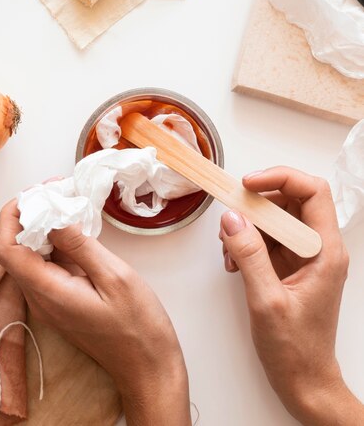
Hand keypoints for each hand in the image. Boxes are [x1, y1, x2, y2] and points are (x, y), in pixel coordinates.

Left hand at [0, 200, 190, 425]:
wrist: (147, 367)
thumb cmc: (138, 327)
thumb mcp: (115, 277)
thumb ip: (79, 246)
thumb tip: (53, 217)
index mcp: (48, 291)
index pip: (6, 248)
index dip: (11, 216)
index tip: (35, 194)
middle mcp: (39, 297)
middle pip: (13, 249)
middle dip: (26, 215)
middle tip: (55, 192)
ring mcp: (48, 300)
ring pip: (28, 255)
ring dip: (40, 227)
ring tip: (65, 203)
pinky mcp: (59, 300)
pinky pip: (45, 265)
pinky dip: (54, 242)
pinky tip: (75, 228)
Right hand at [220, 167, 362, 424]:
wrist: (303, 378)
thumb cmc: (294, 348)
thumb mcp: (266, 299)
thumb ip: (249, 255)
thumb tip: (232, 219)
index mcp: (325, 252)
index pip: (312, 192)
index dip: (280, 178)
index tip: (247, 184)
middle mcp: (319, 249)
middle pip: (291, 201)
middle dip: (256, 205)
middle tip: (230, 218)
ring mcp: (304, 258)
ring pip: (276, 219)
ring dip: (248, 227)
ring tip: (230, 251)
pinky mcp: (290, 267)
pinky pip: (267, 239)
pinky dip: (247, 243)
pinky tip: (235, 263)